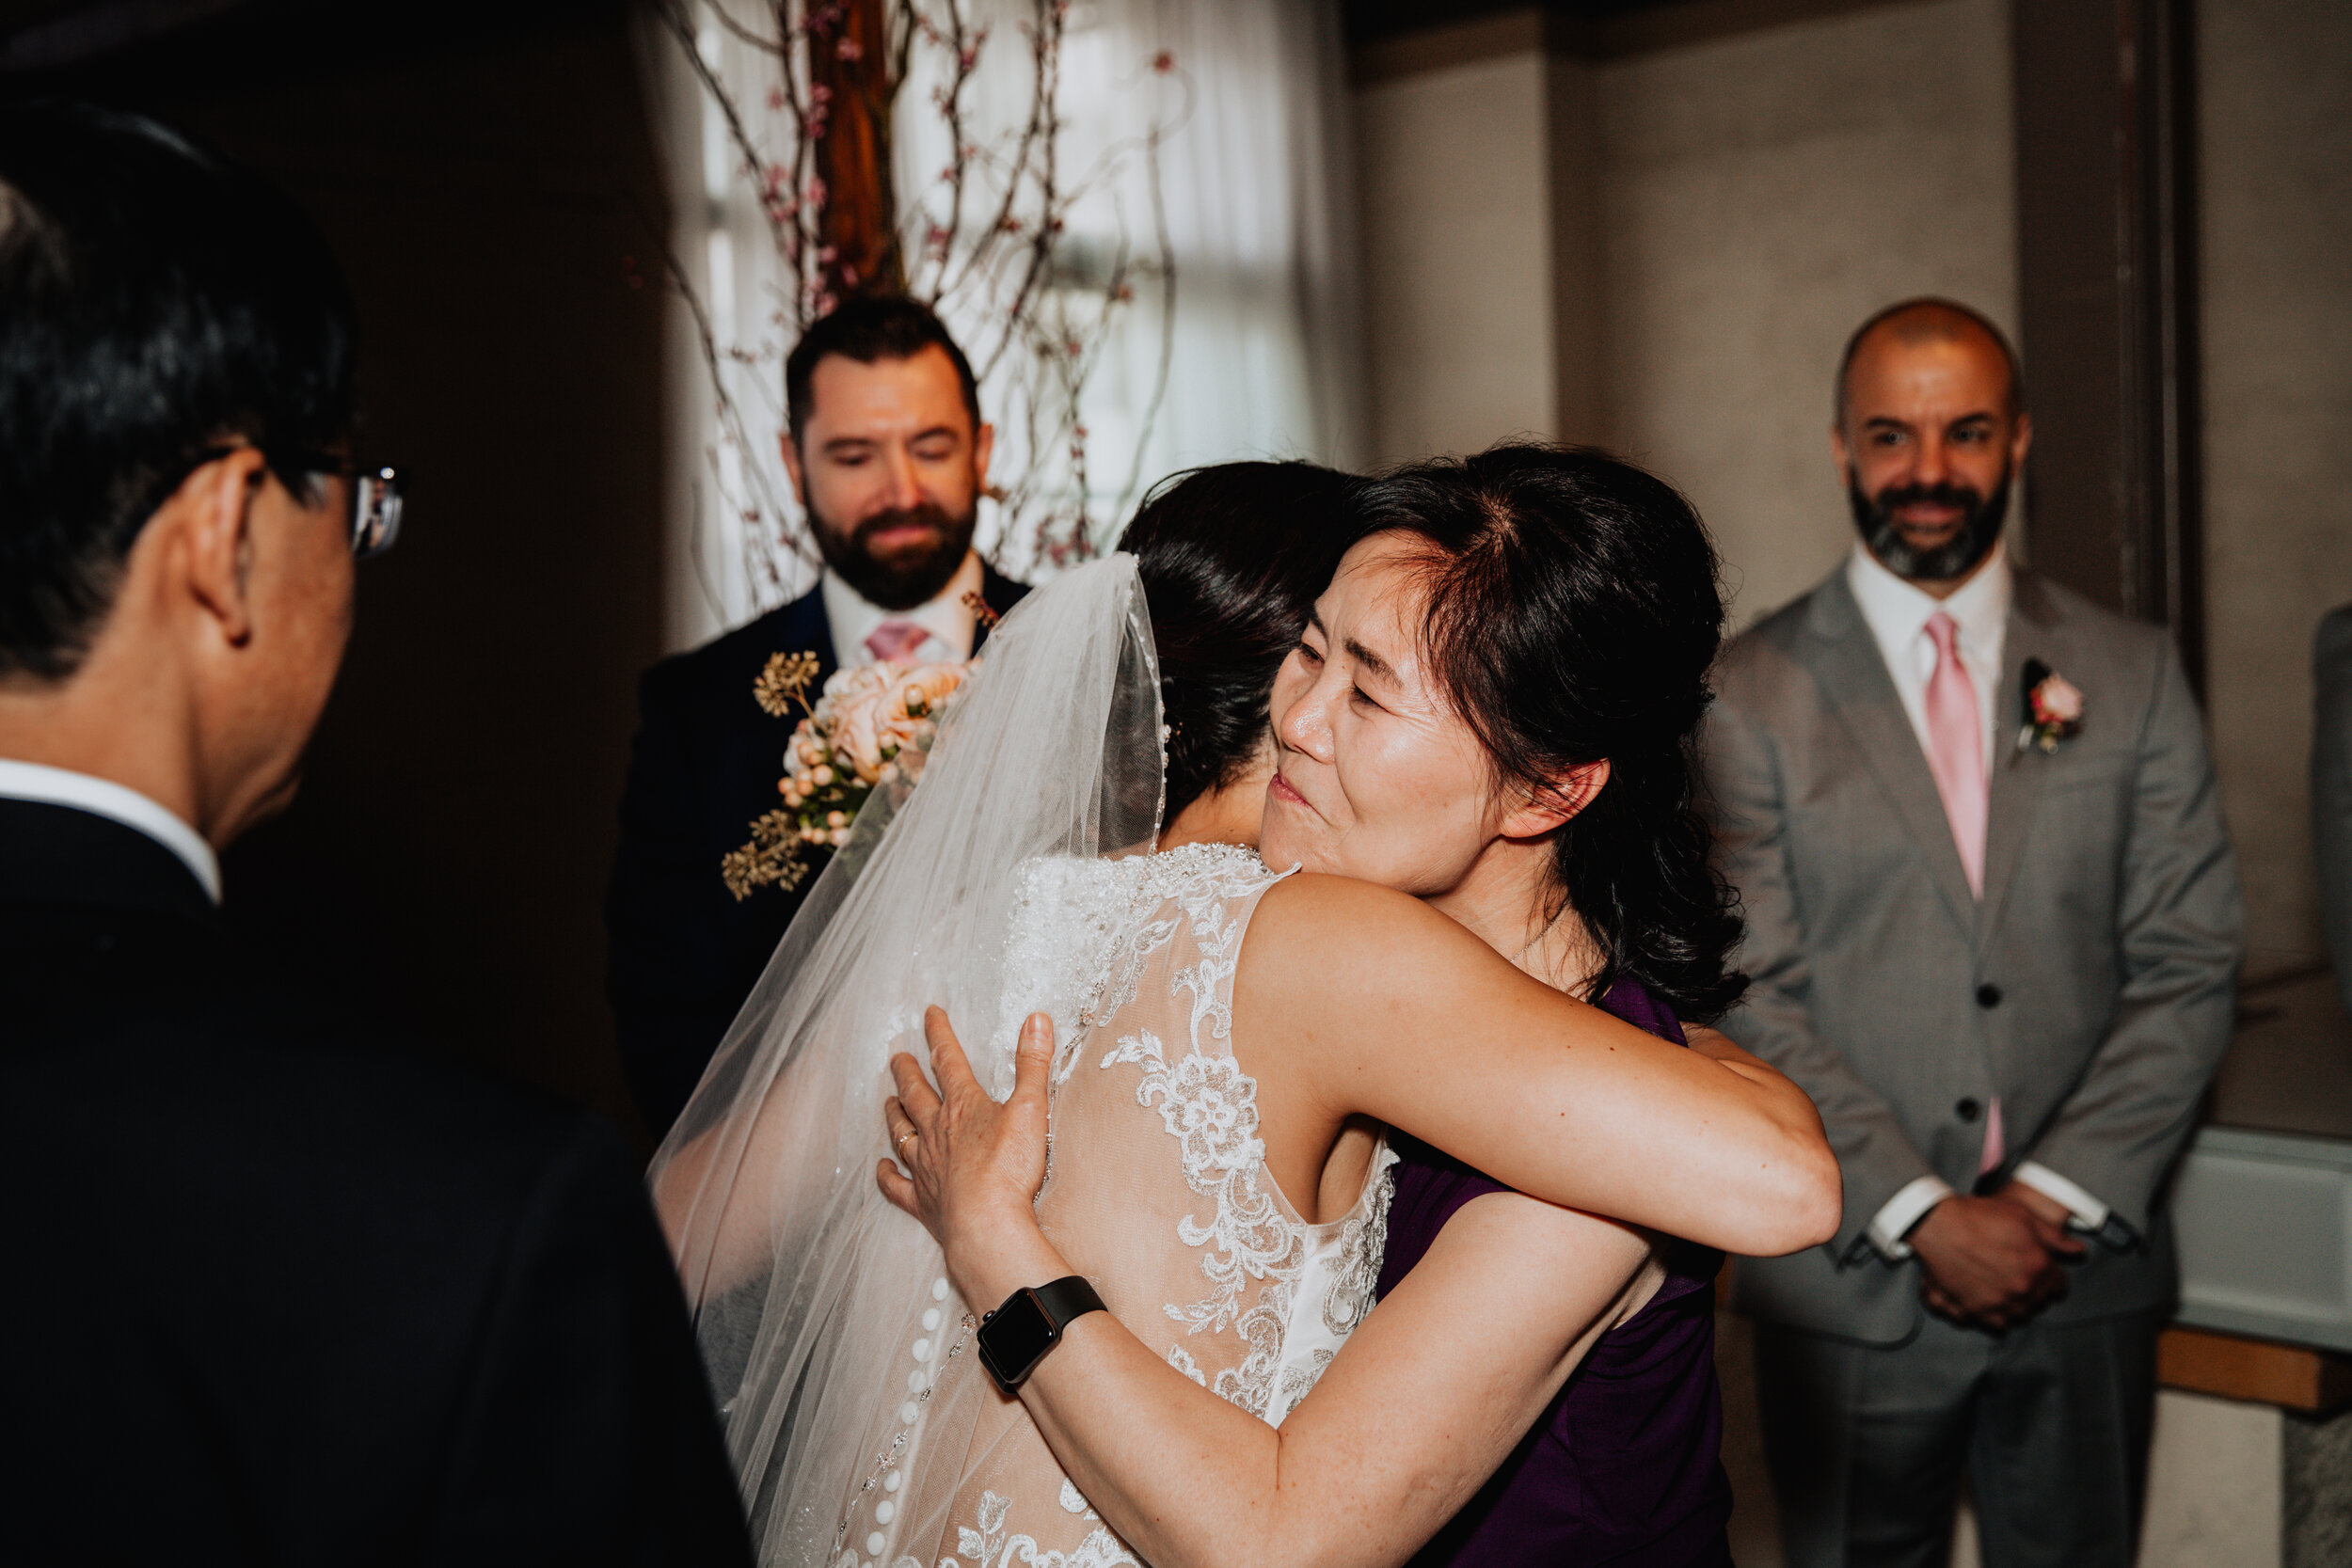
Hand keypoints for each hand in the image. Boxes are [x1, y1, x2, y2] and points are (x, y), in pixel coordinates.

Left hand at [877, 1007, 1056, 1304]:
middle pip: (916, 1094)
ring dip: (894, 1115)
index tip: (929, 1013)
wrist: (986, 1223)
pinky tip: (881, 1168)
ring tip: (888, 1101)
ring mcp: (925, 1167)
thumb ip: (1032, 1064)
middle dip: (906, 1072)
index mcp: (963, 1106)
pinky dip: (887, 1176)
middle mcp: (936, 1132)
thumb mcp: (1031, 1108)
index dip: (939, 1034)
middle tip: (896, 1056)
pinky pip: (896, 1186)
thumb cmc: (1009, 1168)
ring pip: (902, 1134)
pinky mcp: (922, 1201)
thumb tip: (1036, 1020)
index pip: (948, 1060)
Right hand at [1908, 1194, 2075, 1329]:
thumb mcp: (2023, 1216)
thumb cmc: (1977, 1216)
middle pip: (2039, 1303)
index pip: (2058, 1286)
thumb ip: (2054, 1237)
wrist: (1937, 1225)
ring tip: (2005, 1289)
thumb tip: (2077, 1251)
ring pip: (2020, 1317)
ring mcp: (1998, 1305)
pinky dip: (1997, 1317)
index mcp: (2039, 1268)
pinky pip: (1997, 1326)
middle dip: (2035, 1291)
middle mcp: (2022, 1291)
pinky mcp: (1975, 1312)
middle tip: (2019, 1276)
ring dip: (2018, 1306)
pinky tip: (1991, 1302)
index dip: (2051, 1277)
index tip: (2043, 1272)